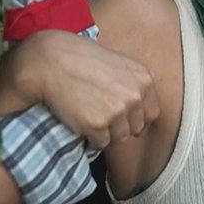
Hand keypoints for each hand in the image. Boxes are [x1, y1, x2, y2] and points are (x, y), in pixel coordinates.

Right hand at [0, 30, 159, 148]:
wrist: (51, 61)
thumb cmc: (82, 60)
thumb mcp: (120, 65)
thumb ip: (134, 85)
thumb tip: (139, 109)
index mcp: (144, 79)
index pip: (151, 113)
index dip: (136, 119)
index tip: (123, 118)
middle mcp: (135, 95)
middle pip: (136, 128)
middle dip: (120, 127)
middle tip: (102, 119)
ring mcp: (117, 110)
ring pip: (119, 138)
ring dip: (106, 134)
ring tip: (90, 119)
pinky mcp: (97, 124)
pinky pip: (100, 143)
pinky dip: (91, 139)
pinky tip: (81, 124)